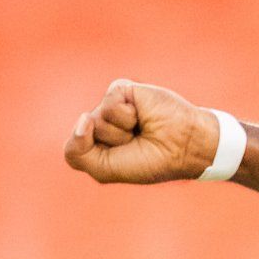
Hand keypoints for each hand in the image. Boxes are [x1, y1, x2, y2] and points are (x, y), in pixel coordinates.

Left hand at [64, 79, 218, 183]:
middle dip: (110, 143)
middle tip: (136, 142)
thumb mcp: (104, 168)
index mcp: (97, 143)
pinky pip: (109, 102)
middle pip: (83, 132)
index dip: (94, 156)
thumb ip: (75, 152)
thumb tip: (82, 117)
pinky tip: (143, 114)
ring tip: (141, 128)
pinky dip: (127, 114)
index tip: (125, 159)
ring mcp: (113, 106)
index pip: (74, 148)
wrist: (184, 146)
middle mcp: (102, 123)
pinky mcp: (123, 90)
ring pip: (96, 118)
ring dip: (120, 130)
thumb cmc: (150, 161)